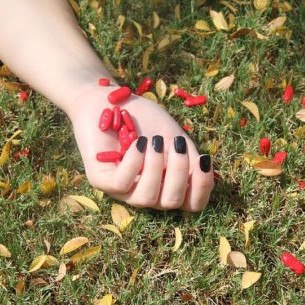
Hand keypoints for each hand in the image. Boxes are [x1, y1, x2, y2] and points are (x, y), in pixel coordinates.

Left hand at [67, 85, 213, 211]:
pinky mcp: (100, 180)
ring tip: (154, 142)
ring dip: (155, 168)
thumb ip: (188, 157)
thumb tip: (203, 172)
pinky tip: (138, 143)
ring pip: (146, 198)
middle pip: (172, 202)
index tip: (203, 159)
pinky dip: (134, 162)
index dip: (203, 187)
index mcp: (167, 185)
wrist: (107, 100)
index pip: (192, 204)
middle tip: (176, 144)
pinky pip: (121, 184)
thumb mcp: (173, 135)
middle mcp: (147, 192)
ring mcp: (123, 190)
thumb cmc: (143, 119)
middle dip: (179, 173)